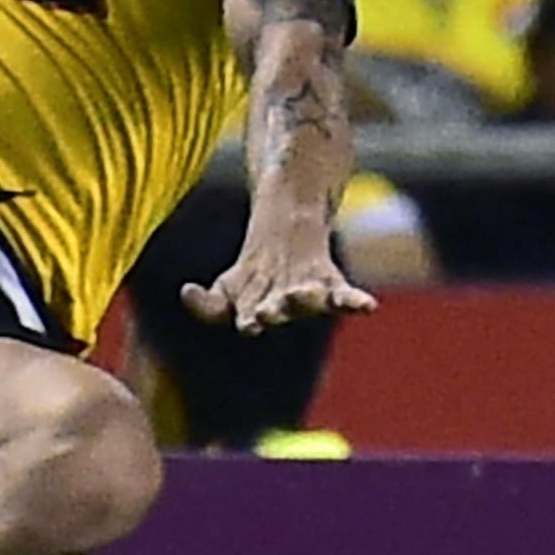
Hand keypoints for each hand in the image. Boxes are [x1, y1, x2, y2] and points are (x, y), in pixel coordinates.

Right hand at [183, 243, 376, 335]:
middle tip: (268, 311)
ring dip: (304, 302)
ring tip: (298, 293)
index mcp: (257, 312)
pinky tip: (368, 307)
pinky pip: (347, 298)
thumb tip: (186, 293)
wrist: (290, 233)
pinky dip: (356, 303)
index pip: (249, 317)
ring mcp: (311, 297)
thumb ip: (207, 303)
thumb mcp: (228, 285)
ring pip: (309, 302)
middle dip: (274, 311)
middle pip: (280, 311)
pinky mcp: (334, 287)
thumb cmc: (258, 275)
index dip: (249, 319)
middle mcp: (285, 310)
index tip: (248, 321)